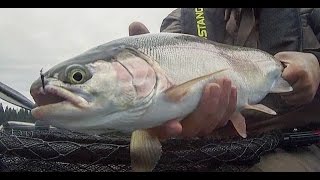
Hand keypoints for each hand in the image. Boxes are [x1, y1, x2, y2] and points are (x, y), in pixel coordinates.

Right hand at [129, 22, 236, 139]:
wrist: (178, 76)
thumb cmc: (161, 73)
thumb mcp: (151, 61)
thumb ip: (144, 48)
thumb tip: (135, 25)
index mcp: (156, 116)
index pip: (159, 131)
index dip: (167, 130)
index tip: (174, 125)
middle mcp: (176, 123)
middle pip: (193, 129)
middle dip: (206, 110)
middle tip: (213, 86)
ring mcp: (195, 122)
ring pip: (211, 124)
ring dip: (221, 106)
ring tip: (225, 83)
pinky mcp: (210, 117)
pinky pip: (223, 118)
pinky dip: (230, 106)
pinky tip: (232, 88)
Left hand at [275, 51, 319, 104]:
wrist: (312, 64)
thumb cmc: (296, 60)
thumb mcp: (283, 57)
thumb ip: (273, 63)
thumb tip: (260, 70)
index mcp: (298, 70)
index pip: (279, 81)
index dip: (275, 79)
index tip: (276, 76)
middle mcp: (305, 82)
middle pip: (283, 91)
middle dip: (280, 87)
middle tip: (283, 80)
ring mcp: (308, 91)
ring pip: (287, 98)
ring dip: (284, 93)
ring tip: (288, 83)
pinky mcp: (308, 97)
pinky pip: (293, 102)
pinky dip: (289, 97)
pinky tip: (291, 88)